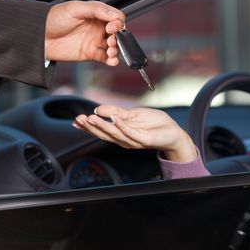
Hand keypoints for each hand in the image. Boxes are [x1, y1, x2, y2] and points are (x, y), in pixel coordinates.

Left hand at [44, 0, 124, 64]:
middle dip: (119, 38)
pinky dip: (112, 60)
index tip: (110, 28)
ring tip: (111, 51)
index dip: (118, 23)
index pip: (116, 18)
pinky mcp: (90, 54)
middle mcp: (98, 27)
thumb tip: (115, 16)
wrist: (38, 36)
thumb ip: (96, 10)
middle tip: (111, 41)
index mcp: (97, 14)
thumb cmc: (54, 18)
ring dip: (117, 50)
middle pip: (118, 33)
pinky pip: (106, 58)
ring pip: (114, 46)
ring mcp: (95, 41)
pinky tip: (112, 60)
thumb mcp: (75, 9)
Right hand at [73, 105, 198, 162]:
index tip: (76, 121)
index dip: (88, 127)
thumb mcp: (132, 114)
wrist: (173, 132)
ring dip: (102, 125)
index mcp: (120, 133)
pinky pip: (131, 132)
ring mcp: (133, 140)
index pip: (101, 130)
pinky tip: (114, 119)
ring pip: (114, 133)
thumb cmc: (154, 124)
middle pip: (104, 134)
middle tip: (79, 119)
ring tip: (91, 117)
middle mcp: (124, 139)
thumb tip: (98, 108)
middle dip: (90, 127)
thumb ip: (115, 112)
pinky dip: (122, 125)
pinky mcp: (143, 139)